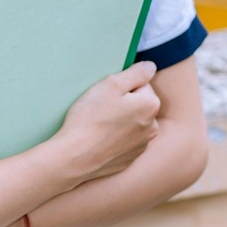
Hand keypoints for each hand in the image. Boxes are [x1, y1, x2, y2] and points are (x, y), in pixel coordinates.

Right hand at [46, 61, 160, 186]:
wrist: (75, 157)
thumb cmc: (90, 118)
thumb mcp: (111, 84)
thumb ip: (136, 73)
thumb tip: (151, 67)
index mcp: (151, 105)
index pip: (141, 85)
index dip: (121, 86)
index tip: (106, 95)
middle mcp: (152, 127)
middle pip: (138, 104)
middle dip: (123, 103)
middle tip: (100, 108)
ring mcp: (141, 146)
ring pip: (131, 123)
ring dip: (120, 121)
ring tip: (98, 124)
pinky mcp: (129, 159)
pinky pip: (124, 141)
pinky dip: (114, 138)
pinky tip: (99, 139)